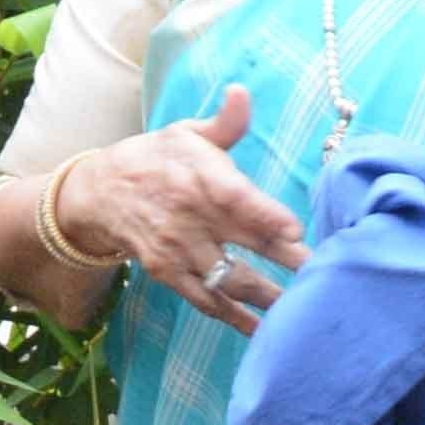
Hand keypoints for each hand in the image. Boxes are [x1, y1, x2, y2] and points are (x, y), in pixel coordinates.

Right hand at [58, 82, 305, 330]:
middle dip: (285, 263)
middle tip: (324, 276)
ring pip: (228, 279)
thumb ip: (225, 123)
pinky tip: (264, 331)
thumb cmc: (155, 159)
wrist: (99, 194)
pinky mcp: (168, 274)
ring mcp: (179, 250)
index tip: (295, 231)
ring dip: (266, 297)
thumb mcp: (186, 133)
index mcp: (200, 178)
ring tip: (303, 311)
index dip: (266, 216)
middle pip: (244, 244)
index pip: (236, 198)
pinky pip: (205, 300)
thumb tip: (242, 93)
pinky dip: (234, 318)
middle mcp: (190, 217)